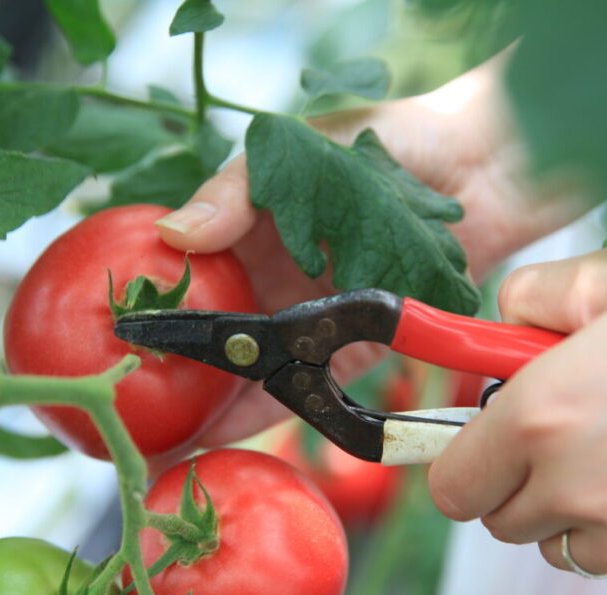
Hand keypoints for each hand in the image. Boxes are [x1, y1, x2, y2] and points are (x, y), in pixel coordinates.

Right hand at [159, 51, 586, 446]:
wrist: (488, 171)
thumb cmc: (395, 143)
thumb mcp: (305, 151)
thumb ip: (237, 192)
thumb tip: (173, 235)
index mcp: (254, 226)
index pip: (189, 273)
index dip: (156, 308)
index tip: (118, 343)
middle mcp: (277, 275)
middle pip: (214, 333)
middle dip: (175, 372)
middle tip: (132, 412)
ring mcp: (313, 317)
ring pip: (252, 368)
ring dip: (210, 405)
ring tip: (163, 440)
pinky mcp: (356, 350)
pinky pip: (306, 387)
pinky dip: (267, 413)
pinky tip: (221, 436)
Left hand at [428, 246, 606, 594]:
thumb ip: (533, 298)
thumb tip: (499, 318)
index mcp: (543, 420)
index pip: (450, 485)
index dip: (461, 458)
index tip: (479, 439)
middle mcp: (580, 493)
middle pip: (500, 519)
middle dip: (515, 480)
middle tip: (557, 435)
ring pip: (561, 545)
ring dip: (573, 509)